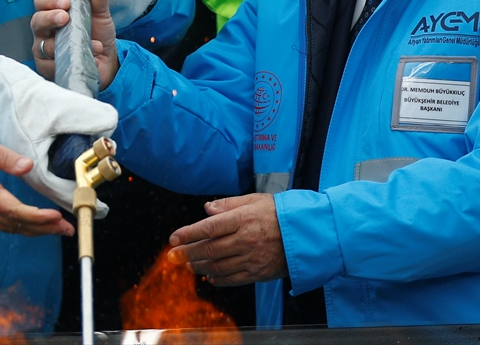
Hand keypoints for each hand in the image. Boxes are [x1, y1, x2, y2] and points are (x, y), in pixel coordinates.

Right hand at [0, 132, 72, 236]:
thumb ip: (5, 157)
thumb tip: (28, 166)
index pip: (12, 209)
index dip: (35, 216)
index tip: (55, 216)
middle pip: (16, 223)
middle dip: (44, 227)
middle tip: (67, 228)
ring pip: (12, 228)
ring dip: (37, 230)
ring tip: (60, 229)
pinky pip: (6, 225)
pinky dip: (25, 228)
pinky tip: (40, 226)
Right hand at [31, 0, 118, 89]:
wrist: (107, 63)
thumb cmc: (98, 35)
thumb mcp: (101, 14)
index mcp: (53, 13)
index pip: (41, 2)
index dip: (49, 0)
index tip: (65, 2)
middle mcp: (44, 31)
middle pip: (36, 21)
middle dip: (49, 18)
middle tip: (65, 18)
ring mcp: (43, 50)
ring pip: (43, 45)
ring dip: (67, 43)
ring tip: (91, 43)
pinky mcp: (47, 68)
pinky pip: (51, 64)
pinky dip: (69, 60)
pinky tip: (86, 57)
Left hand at [166, 194, 287, 285]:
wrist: (306, 234)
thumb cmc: (279, 213)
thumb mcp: (254, 200)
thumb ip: (228, 204)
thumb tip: (207, 209)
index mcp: (242, 219)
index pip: (208, 227)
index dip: (188, 234)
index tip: (173, 239)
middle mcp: (245, 240)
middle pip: (209, 249)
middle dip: (187, 253)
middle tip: (173, 256)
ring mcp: (252, 258)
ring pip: (218, 266)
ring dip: (200, 266)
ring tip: (189, 264)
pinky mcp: (259, 273)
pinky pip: (234, 279)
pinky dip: (219, 279)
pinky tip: (209, 277)